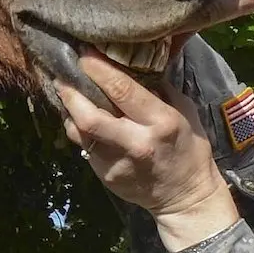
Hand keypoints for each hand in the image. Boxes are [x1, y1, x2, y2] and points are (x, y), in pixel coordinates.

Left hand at [57, 47, 238, 250]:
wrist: (185, 198)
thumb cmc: (189, 150)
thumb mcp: (185, 113)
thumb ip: (159, 90)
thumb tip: (133, 64)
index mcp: (160, 122)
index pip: (122, 90)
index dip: (98, 69)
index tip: (84, 54)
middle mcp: (136, 142)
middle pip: (89, 116)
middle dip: (71, 93)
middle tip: (63, 77)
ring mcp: (116, 163)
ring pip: (79, 132)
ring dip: (70, 112)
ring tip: (68, 96)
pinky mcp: (105, 176)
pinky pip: (84, 147)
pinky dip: (80, 131)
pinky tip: (83, 121)